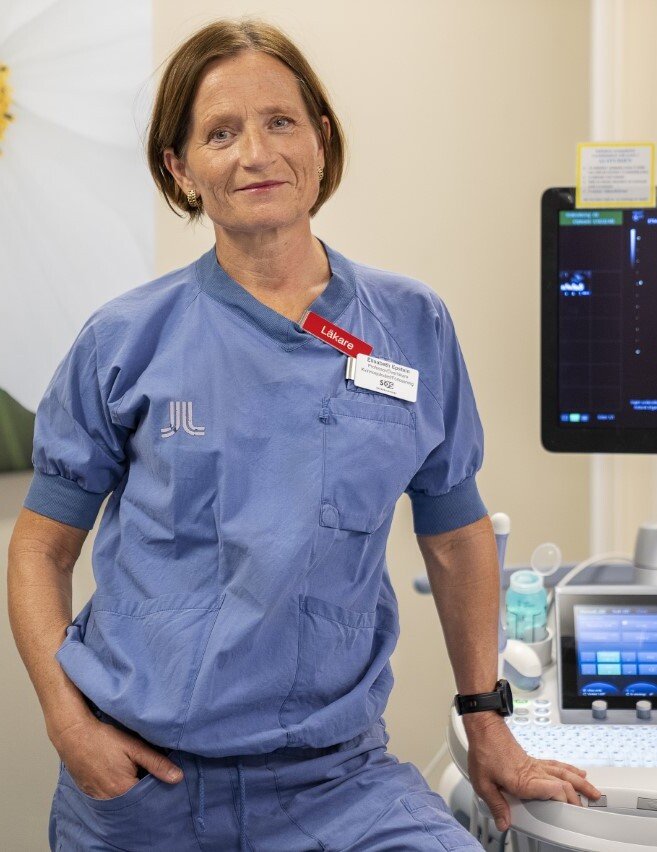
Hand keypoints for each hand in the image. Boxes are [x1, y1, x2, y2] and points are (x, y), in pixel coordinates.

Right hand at [52, 715, 182, 799]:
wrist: (74, 735)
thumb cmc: (104, 739)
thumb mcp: (134, 747)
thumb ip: (156, 763)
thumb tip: (178, 777)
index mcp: (124, 789)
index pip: (148, 797)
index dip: (156, 788)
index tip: (160, 777)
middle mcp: (111, 800)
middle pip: (135, 801)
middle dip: (144, 791)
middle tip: (145, 773)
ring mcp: (98, 799)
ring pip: (122, 801)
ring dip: (129, 791)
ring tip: (132, 773)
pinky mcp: (90, 794)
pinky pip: (108, 799)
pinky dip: (116, 791)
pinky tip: (118, 776)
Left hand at [464, 714, 601, 831]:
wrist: (484, 728)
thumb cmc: (483, 751)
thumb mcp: (483, 783)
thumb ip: (496, 805)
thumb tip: (504, 823)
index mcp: (524, 781)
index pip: (554, 790)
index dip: (566, 799)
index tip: (573, 810)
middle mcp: (534, 772)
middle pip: (564, 782)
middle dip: (580, 793)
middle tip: (591, 804)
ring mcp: (535, 764)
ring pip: (564, 772)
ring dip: (580, 781)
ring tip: (593, 790)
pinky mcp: (533, 759)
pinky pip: (556, 765)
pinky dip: (569, 769)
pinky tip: (577, 771)